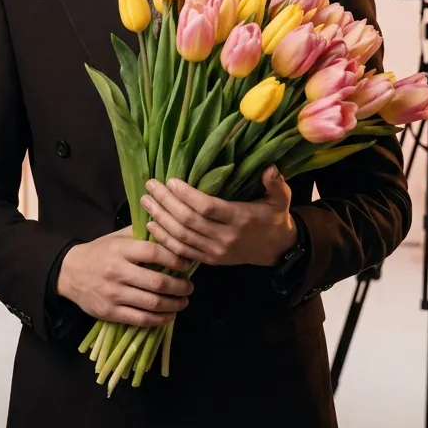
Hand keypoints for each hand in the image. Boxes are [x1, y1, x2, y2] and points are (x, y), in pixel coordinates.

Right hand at [57, 226, 193, 326]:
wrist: (69, 273)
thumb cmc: (99, 252)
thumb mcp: (117, 237)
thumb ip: (141, 233)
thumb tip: (169, 228)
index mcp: (120, 250)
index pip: (154, 253)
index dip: (175, 259)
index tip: (187, 264)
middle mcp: (117, 272)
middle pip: (157, 282)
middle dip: (180, 286)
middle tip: (190, 286)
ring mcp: (113, 294)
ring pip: (152, 303)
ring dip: (174, 304)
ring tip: (184, 301)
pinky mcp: (110, 312)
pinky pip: (140, 319)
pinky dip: (159, 319)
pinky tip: (169, 315)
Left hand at [140, 165, 296, 268]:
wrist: (276, 250)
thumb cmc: (274, 217)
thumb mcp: (281, 199)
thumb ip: (276, 183)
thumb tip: (270, 167)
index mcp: (240, 219)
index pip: (207, 208)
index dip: (187, 195)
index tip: (171, 181)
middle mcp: (225, 237)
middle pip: (188, 221)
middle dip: (166, 203)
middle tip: (151, 186)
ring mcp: (215, 252)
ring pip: (181, 237)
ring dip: (160, 219)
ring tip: (146, 201)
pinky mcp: (209, 261)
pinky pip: (182, 252)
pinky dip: (164, 239)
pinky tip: (151, 225)